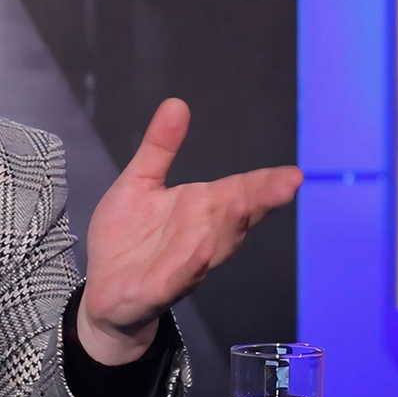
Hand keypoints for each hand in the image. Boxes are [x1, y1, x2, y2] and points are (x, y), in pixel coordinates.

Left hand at [78, 99, 301, 364]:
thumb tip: (177, 103)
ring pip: (215, 246)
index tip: (293, 174)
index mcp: (200, 208)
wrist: (104, 293)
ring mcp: (185, 265)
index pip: (239, 191)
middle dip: (259, 200)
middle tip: (286, 184)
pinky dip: (191, 266)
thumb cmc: (127, 238)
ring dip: (230, 227)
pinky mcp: (160, 289)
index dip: (265, 183)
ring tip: (243, 204)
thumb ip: (159, 149)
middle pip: (236, 216)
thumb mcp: (138, 184)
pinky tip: (201, 252)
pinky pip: (180, 277)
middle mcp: (202, 236)